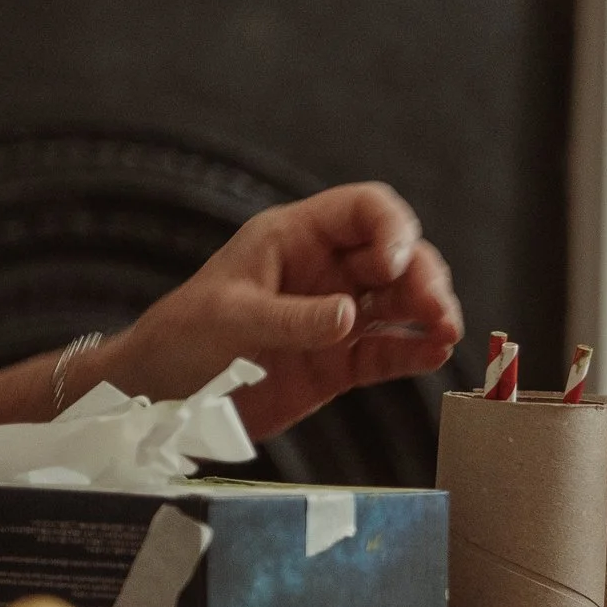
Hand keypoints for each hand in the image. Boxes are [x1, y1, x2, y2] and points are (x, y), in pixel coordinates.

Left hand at [101, 183, 463, 439]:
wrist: (159, 396)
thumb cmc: (180, 339)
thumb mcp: (230, 319)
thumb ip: (292, 318)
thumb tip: (350, 317)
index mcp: (295, 239)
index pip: (364, 211)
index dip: (392, 228)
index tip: (398, 261)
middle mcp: (324, 272)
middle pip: (396, 258)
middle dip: (423, 276)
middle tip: (437, 307)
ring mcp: (336, 318)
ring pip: (401, 303)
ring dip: (430, 312)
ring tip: (447, 332)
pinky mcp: (339, 364)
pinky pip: (388, 352)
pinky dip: (414, 352)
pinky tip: (433, 354)